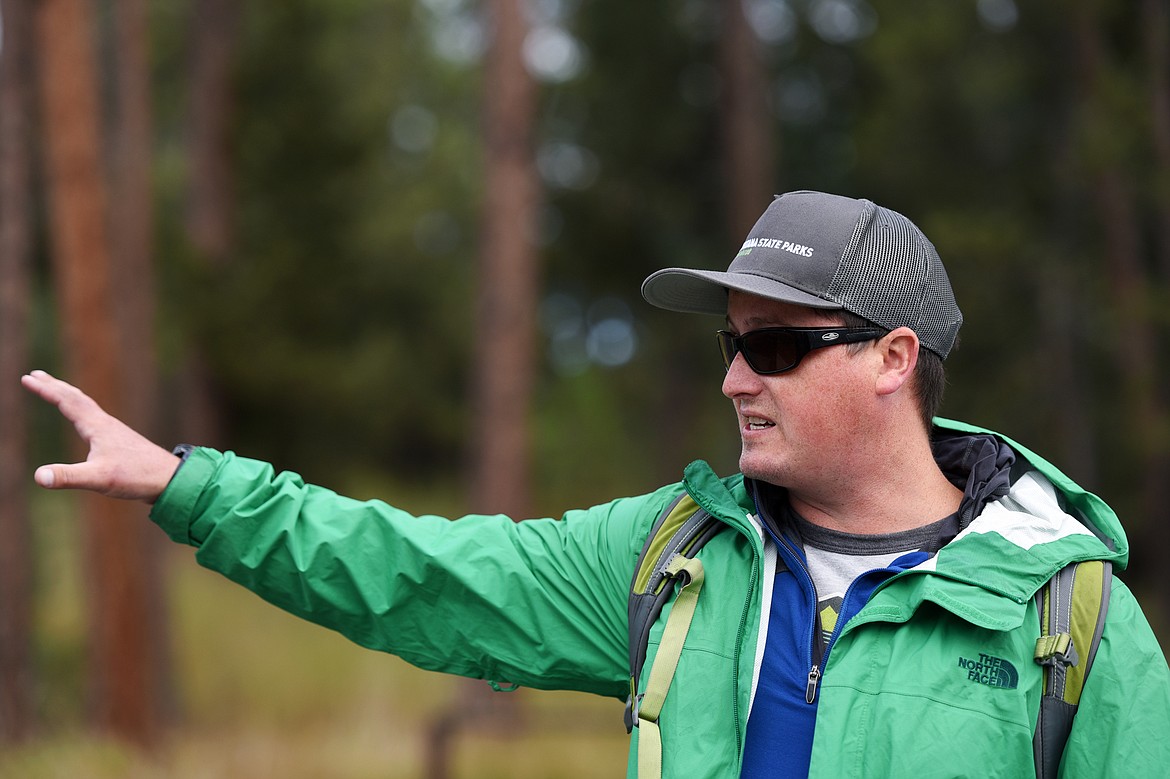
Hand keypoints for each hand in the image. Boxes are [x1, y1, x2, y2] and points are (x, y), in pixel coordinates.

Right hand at [21, 370, 180, 502]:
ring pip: (87, 407)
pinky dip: (84, 412)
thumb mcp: (98, 479)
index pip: (67, 402)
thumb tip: (38, 477)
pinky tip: (87, 422)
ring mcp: (115, 432)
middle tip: (36, 374)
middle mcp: (106, 424)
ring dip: (69, 396)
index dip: (46, 390)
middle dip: (55, 386)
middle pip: (76, 399)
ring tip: (57, 391)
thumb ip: (68, 477)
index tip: (27, 378)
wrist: (170, 479)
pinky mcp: (121, 442)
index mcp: (98, 427)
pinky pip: (96, 419)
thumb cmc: (137, 476)